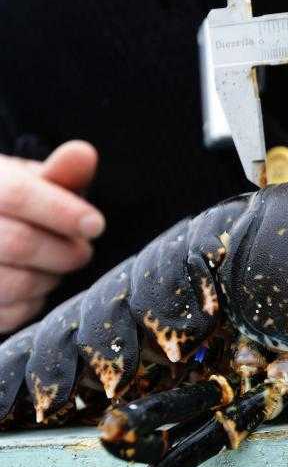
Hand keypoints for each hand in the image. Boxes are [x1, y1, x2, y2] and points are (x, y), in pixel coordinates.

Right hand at [0, 141, 103, 332]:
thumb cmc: (16, 204)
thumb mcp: (34, 181)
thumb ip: (61, 172)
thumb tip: (84, 153)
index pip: (17, 195)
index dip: (61, 211)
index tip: (96, 224)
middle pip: (19, 243)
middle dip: (65, 250)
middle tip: (83, 250)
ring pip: (15, 283)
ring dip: (51, 277)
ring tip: (57, 263)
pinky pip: (12, 313)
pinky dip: (34, 302)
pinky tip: (35, 283)